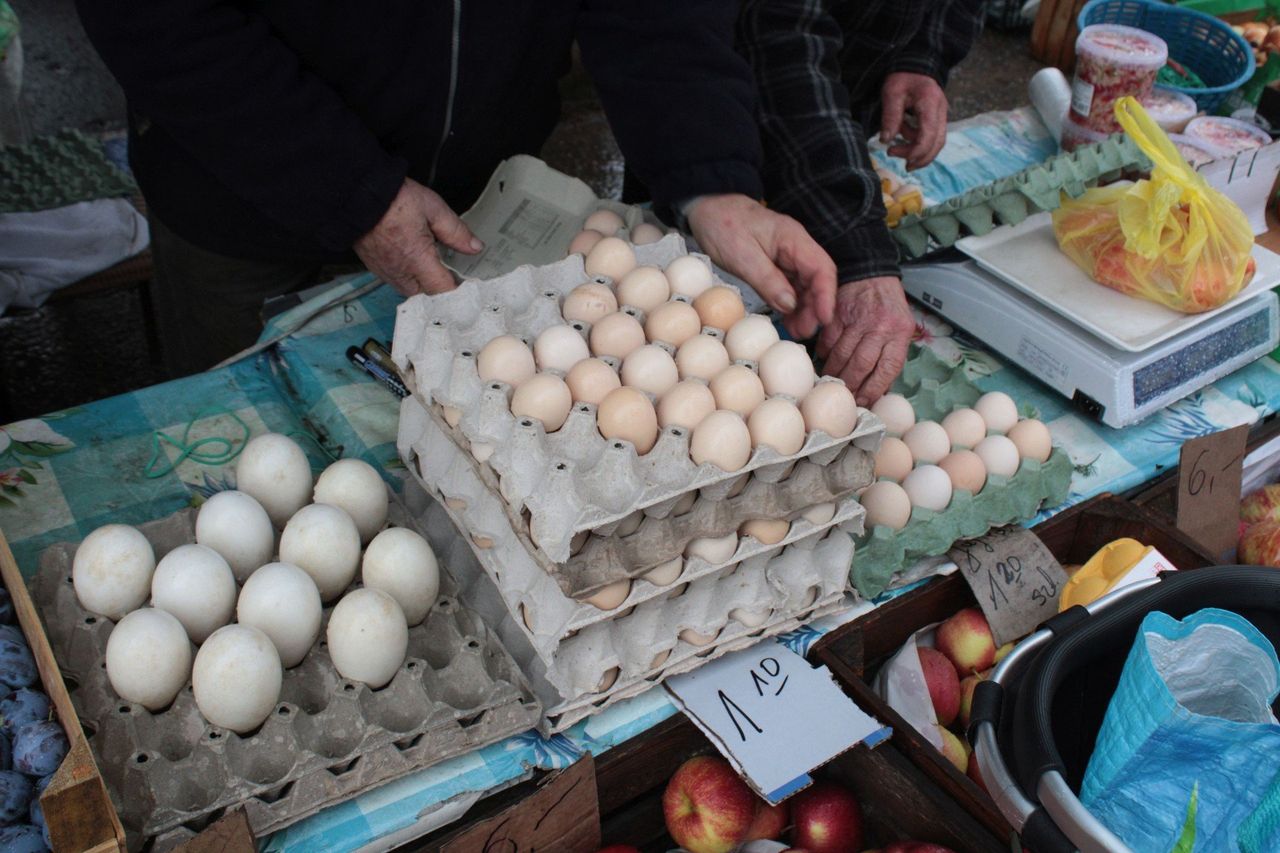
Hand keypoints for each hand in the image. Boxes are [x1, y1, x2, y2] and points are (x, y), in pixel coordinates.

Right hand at [354, 179, 483, 296]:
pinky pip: (399, 283)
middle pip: (430, 296)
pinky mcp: (377, 269)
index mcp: (418, 260)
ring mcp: (387, 273)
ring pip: (414, 292)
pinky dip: (412, 278)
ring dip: (427, 284)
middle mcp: (401, 273)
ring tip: (437, 265)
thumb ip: (456, 231)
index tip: (471, 284)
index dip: (461, 291)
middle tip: (456, 272)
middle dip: (444, 288)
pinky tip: (417, 261)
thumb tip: (474, 247)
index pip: (445, 291)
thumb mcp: (432, 208)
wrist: (356, 195)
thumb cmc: (391, 200)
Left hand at [685, 194, 835, 338]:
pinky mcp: (776, 266)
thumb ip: (767, 280)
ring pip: (805, 286)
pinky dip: (790, 305)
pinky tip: (787, 320)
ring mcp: (786, 258)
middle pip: (817, 280)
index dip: (826, 295)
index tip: (823, 318)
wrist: (707, 209)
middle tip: (804, 332)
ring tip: (797, 331)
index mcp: (793, 238)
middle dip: (815, 307)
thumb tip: (790, 305)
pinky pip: (790, 287)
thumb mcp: (742, 255)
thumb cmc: (723, 225)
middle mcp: (796, 248)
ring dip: (804, 310)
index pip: (822, 268)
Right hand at [818, 276, 914, 404]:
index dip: (873, 389)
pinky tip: (825, 360)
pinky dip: (824, 354)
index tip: (863, 402)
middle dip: (850, 385)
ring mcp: (857, 320)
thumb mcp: (901, 328)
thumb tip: (879, 388)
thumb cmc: (888, 306)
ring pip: (842, 355)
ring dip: (835, 373)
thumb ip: (891, 355)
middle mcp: (880, 327)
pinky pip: (828, 341)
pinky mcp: (838, 315)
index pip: (887, 368)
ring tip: (831, 383)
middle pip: (861, 364)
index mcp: (899, 333)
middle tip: (844, 397)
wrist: (871, 273)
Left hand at [880, 72, 948, 169]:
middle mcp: (941, 111)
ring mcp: (941, 115)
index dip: (916, 151)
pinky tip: (902, 137)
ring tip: (894, 150)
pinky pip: (931, 137)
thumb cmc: (903, 77)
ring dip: (919, 153)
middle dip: (920, 157)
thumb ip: (890, 117)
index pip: (929, 134)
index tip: (899, 157)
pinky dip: (917, 142)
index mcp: (930, 103)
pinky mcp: (936, 119)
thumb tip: (886, 140)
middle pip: (937, 143)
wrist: (915, 66)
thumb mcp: (892, 93)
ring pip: (936, 142)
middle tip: (899, 161)